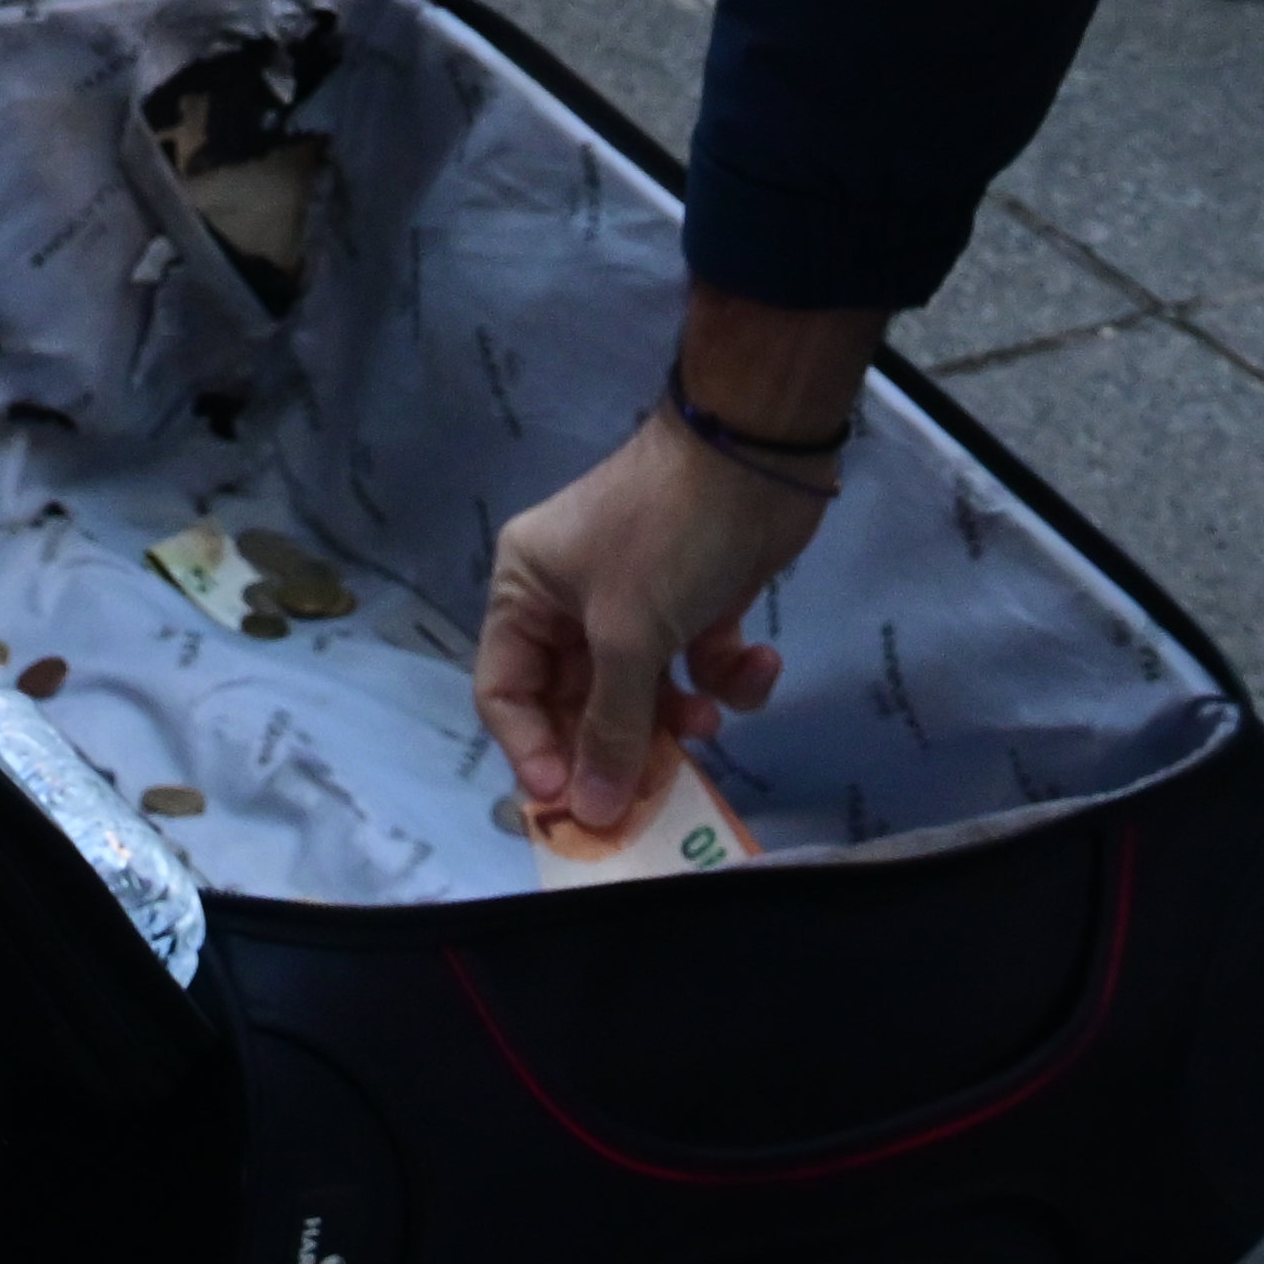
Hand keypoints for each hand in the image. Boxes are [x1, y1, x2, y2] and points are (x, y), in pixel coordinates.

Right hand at [477, 304, 876, 838]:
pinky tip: (758, 660)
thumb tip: (591, 811)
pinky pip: (697, 665)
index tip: (574, 802)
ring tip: (710, 720)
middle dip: (618, 742)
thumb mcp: (628, 635)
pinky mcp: (696, 602)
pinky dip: (727, 675)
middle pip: (578, 702)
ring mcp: (637, 599)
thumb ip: (608, 728)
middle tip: (652, 786)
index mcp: (528, 589)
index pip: (505, 689)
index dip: (533, 750)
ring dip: (678, 716)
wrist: (758, 453)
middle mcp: (573, 597)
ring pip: (643, 692)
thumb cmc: (667, 536)